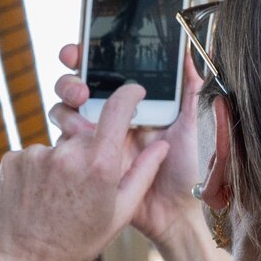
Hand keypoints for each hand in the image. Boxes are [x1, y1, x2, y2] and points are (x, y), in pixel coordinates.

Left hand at [0, 82, 168, 260]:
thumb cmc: (78, 243)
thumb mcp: (119, 213)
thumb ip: (143, 174)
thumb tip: (161, 146)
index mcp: (99, 165)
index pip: (118, 110)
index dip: (128, 94)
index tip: (132, 90)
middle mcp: (67, 154)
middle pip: (86, 134)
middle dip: (89, 152)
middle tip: (83, 187)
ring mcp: (36, 155)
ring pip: (58, 147)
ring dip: (62, 165)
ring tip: (58, 198)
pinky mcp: (12, 160)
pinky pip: (33, 156)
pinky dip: (38, 172)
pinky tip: (38, 197)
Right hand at [53, 44, 209, 249]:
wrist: (178, 212)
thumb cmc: (191, 168)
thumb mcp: (195, 123)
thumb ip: (191, 89)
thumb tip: (188, 52)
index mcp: (137, 103)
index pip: (106, 71)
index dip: (88, 56)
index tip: (80, 48)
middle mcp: (114, 117)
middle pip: (78, 87)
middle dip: (70, 80)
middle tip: (79, 87)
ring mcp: (98, 140)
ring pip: (66, 112)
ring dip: (65, 107)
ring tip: (79, 116)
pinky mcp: (88, 162)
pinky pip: (66, 145)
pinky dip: (65, 137)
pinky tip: (78, 139)